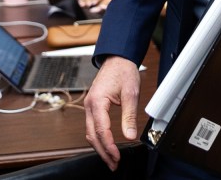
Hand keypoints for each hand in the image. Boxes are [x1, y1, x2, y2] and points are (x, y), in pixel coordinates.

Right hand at [84, 56, 139, 170]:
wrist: (117, 58)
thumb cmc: (123, 71)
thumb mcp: (130, 93)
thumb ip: (129, 116)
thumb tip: (129, 135)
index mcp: (97, 101)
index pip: (101, 130)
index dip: (109, 146)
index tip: (117, 157)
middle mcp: (90, 104)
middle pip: (92, 135)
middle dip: (103, 152)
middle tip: (114, 164)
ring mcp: (89, 105)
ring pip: (90, 132)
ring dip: (99, 147)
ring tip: (111, 159)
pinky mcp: (93, 106)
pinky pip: (91, 126)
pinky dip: (98, 138)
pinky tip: (106, 145)